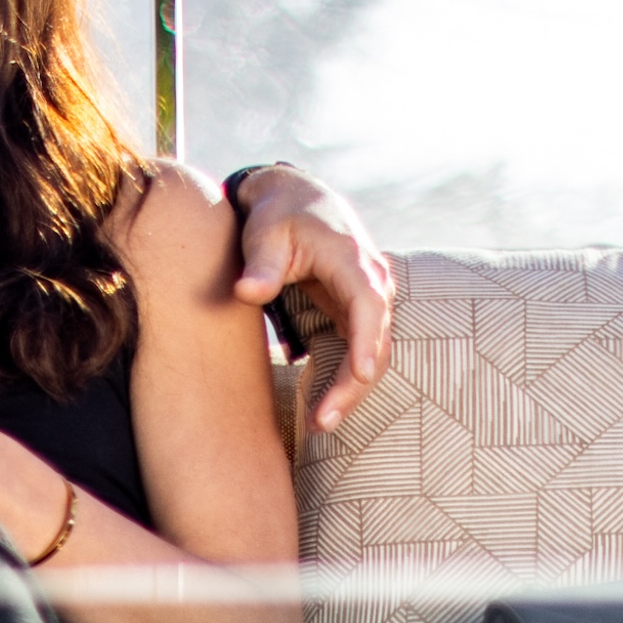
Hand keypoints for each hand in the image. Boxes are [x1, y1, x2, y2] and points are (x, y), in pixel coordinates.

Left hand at [227, 166, 393, 429]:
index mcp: (351, 260)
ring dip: (351, 390)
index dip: (366, 341)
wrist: (295, 198)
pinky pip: (360, 350)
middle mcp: (371, 281)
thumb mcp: (264, 234)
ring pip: (372, 352)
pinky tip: (322, 407)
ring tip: (319, 424)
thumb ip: (260, 264)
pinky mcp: (358, 311)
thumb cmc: (278, 215)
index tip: (360, 375)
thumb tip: (247, 291)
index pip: (368, 305)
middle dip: (353, 384)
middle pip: (375, 340)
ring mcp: (369, 298)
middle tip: (322, 421)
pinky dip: (346, 379)